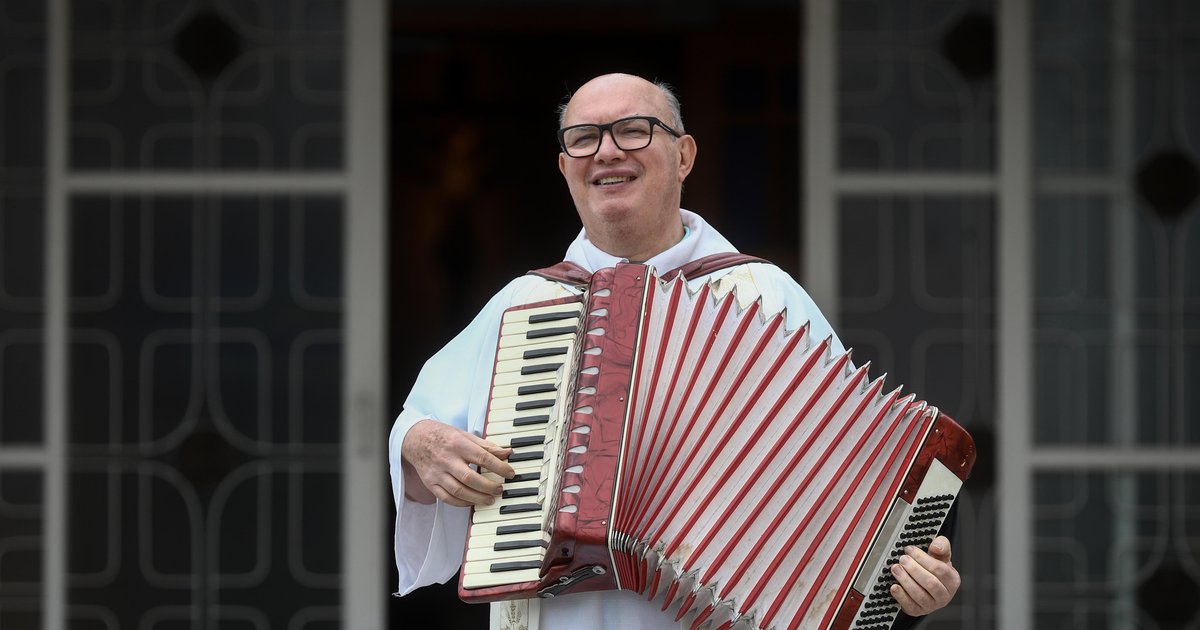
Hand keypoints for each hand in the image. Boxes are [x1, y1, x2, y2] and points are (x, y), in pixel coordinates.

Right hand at [401, 419, 515, 507]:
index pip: (482, 457)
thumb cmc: (443, 436)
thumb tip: (507, 453)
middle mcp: (446, 459)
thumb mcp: (465, 435)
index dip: (499, 466)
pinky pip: (446, 498)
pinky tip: (472, 502)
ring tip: (490, 499)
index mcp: (457, 444)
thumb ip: (486, 446)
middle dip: (488, 486)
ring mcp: (437, 473)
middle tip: (500, 489)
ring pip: (458, 491)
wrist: (415, 439)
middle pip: (470, 477)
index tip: (510, 473)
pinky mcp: (430, 483)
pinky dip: (461, 503)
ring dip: (477, 498)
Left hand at [889, 536, 959, 616]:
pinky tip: (894, 586)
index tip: (910, 550)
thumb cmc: (933, 570)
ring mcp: (931, 605)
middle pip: (930, 583)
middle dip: (914, 569)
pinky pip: (910, 605)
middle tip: (903, 559)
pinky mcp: (918, 611)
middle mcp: (944, 595)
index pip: (940, 569)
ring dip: (905, 580)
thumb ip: (942, 546)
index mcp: (952, 580)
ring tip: (896, 569)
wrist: (927, 587)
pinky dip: (901, 596)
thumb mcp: (941, 556)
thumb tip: (936, 546)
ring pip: (919, 594)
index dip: (923, 558)